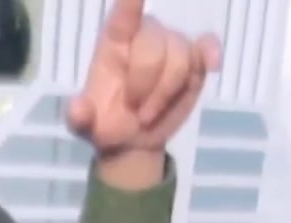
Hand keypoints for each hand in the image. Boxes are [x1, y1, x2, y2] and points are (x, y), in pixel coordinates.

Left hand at [68, 1, 219, 162]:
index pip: (125, 9)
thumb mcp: (85, 125)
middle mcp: (145, 36)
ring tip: (149, 115)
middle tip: (137, 112)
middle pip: (154, 46)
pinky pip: (206, 47)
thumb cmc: (105, 121)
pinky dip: (210, 54)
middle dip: (146, 85)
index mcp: (115, 39)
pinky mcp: (194, 62)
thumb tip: (78, 111)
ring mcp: (172, 46)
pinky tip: (212, 65)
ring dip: (166, 93)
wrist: (131, 141)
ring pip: (180, 57)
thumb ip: (79, 117)